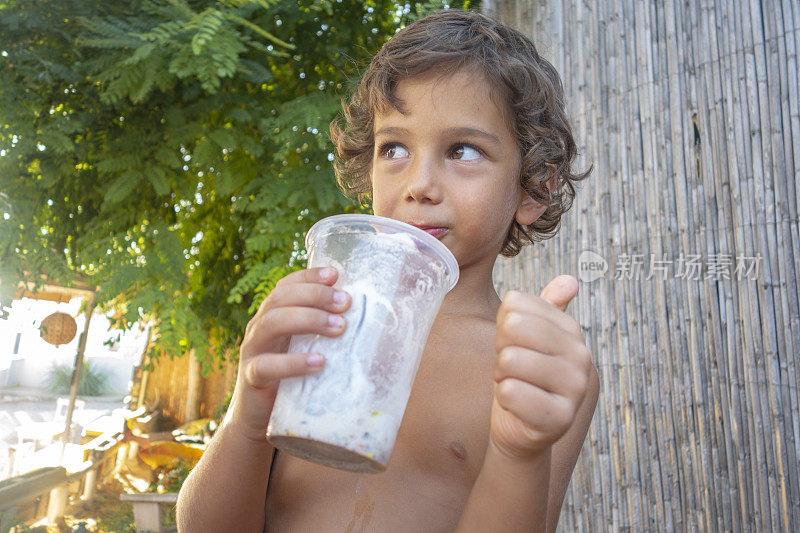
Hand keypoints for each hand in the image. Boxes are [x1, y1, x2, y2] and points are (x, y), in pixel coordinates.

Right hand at [227, 266, 350, 440]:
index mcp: (274, 316)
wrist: (261, 422)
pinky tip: (319, 362)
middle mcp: (260, 328)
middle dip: (315, 295)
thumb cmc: (295, 382)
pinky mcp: (252, 379)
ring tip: (340, 327)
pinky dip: (293, 362)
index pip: (287, 285)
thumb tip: (378, 324)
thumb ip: (330, 336)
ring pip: (272, 323)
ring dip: (308, 319)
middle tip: (346, 302)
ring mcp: (252, 351)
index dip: (309, 276)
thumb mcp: (310, 352)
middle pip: (280, 298)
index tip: (336, 274)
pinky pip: (266, 366)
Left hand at [489, 275, 592, 458]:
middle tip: (511, 369)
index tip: (514, 345)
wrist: (521, 429)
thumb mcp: (529, 338)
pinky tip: (517, 406)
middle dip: (501, 350)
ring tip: (515, 386)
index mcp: (572, 331)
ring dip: (501, 376)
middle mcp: (581, 356)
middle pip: (513, 328)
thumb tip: (570, 280)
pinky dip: (504, 399)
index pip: (516, 304)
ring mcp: (575, 389)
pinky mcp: (559, 419)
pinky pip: (511, 393)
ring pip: (510, 360)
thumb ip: (545, 307)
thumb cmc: (521, 378)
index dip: (502, 326)